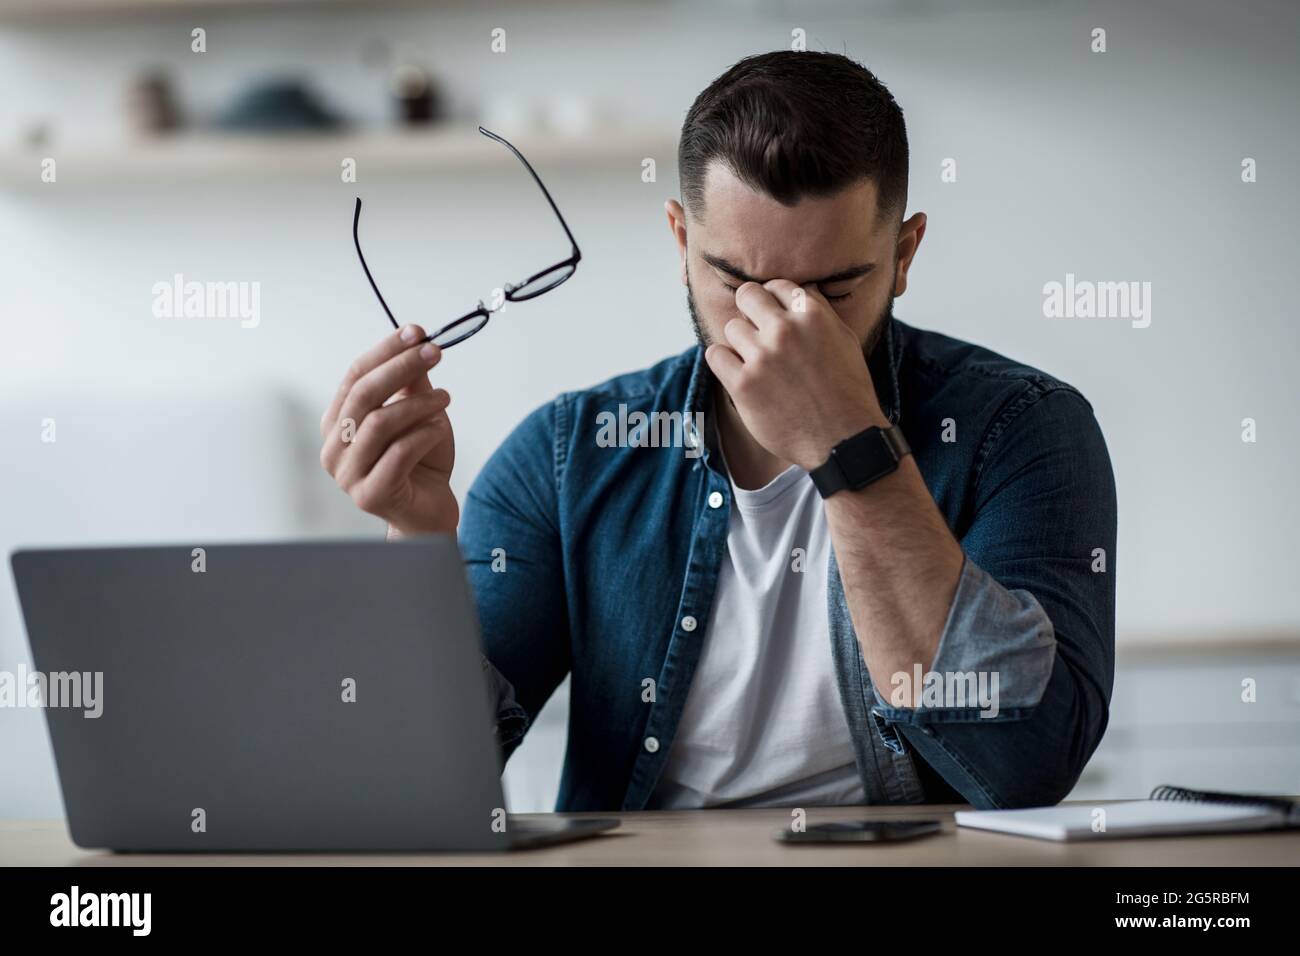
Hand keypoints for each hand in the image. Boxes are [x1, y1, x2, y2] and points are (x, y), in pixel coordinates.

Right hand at [319, 324, 457, 535]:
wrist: (429, 511)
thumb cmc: (420, 462)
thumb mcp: (417, 414)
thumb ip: (411, 383)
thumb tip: (415, 341)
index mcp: (338, 422)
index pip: (354, 376)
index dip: (385, 351)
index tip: (416, 332)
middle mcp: (334, 447)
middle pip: (363, 395)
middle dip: (401, 367)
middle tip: (434, 352)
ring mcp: (347, 474)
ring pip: (379, 423)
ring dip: (418, 404)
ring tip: (446, 398)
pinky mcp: (369, 495)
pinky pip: (399, 453)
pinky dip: (424, 434)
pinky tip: (441, 428)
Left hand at [704, 280, 886, 470]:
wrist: (843, 439)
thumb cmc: (848, 392)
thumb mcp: (845, 341)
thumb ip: (820, 312)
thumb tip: (801, 289)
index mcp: (812, 315)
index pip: (777, 286)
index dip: (773, 301)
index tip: (774, 317)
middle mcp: (785, 330)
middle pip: (747, 296)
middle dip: (750, 310)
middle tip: (757, 332)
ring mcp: (762, 357)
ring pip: (731, 327)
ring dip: (740, 342)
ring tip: (756, 362)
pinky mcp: (743, 384)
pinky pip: (715, 354)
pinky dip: (723, 361)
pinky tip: (738, 372)